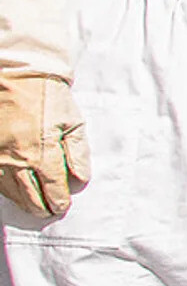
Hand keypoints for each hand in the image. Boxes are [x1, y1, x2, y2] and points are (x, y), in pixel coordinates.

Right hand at [0, 73, 87, 217]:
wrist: (16, 74)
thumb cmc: (47, 96)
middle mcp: (16, 160)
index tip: (62, 206)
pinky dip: (4, 188)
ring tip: (33, 205)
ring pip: (9, 192)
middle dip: (41, 208)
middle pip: (29, 197)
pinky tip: (13, 189)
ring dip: (22, 201)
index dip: (58, 201)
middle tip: (49, 210)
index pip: (53, 190)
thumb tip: (80, 180)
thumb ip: (78, 153)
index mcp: (42, 153)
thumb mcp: (72, 122)